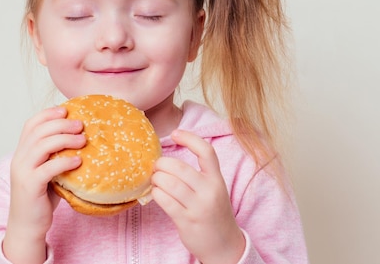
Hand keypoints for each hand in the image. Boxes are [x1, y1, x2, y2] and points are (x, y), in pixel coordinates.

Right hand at [3, 107, 85, 263]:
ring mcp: (23, 172)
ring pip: (42, 146)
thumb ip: (56, 156)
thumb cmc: (41, 198)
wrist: (27, 226)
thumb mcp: (48, 171)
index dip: (48, 114)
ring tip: (83, 140)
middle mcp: (19, 159)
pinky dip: (64, 161)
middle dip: (61, 124)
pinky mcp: (30, 186)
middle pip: (38, 131)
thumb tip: (82, 138)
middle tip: (81, 125)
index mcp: (22, 152)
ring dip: (65, 139)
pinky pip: (48, 168)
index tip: (66, 110)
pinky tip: (79, 161)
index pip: (31, 124)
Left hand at [151, 130, 244, 263]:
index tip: (175, 134)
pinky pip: (165, 200)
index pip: (206, 151)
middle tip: (156, 166)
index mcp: (217, 180)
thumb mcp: (214, 190)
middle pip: (180, 168)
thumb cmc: (214, 214)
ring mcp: (198, 207)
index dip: (189, 138)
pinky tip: (156, 193)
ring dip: (156, 179)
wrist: (224, 245)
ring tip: (155, 180)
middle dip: (162, 164)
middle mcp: (210, 191)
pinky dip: (156, 193)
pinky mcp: (187, 220)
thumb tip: (168, 160)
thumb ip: (198, 176)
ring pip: (169, 183)